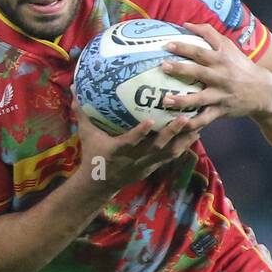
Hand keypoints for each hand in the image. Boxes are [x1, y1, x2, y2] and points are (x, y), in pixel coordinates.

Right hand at [73, 105, 202, 191]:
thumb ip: (82, 112)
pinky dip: (184, 145)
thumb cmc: (93, 155)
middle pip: (157, 147)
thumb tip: (73, 87)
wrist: (100, 183)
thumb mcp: (86, 134)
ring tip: (198, 123)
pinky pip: (172, 156)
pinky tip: (195, 133)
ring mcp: (147, 164)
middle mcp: (135, 158)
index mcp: (118, 150)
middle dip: (172, 133)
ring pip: (169, 152)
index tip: (150, 120)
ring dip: (184, 139)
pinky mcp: (154, 166)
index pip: (130, 142)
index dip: (140, 133)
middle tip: (185, 116)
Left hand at [157, 21, 271, 134]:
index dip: (183, 47)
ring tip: (165, 100)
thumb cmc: (241, 66)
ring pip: (200, 98)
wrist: (263, 91)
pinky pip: (205, 118)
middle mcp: (221, 76)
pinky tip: (179, 123)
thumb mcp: (229, 46)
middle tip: (163, 66)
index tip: (166, 45)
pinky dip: (193, 123)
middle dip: (180, 69)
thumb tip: (186, 25)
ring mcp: (221, 95)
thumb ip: (208, 33)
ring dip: (182, 100)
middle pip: (198, 72)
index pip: (200, 51)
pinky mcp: (221, 110)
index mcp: (221, 59)